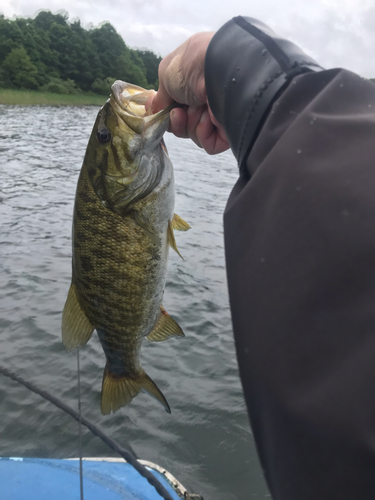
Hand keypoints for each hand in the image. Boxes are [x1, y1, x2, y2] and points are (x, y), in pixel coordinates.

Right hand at [146, 33, 228, 154]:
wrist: (218, 69)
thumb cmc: (192, 66)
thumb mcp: (165, 77)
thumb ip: (158, 98)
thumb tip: (151, 111)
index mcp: (193, 83)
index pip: (175, 107)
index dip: (167, 113)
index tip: (161, 112)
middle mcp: (206, 98)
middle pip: (182, 124)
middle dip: (177, 120)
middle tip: (180, 111)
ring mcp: (218, 114)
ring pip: (193, 134)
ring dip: (191, 122)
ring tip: (199, 107)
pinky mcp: (227, 130)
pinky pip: (208, 144)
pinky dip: (203, 133)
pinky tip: (209, 117)